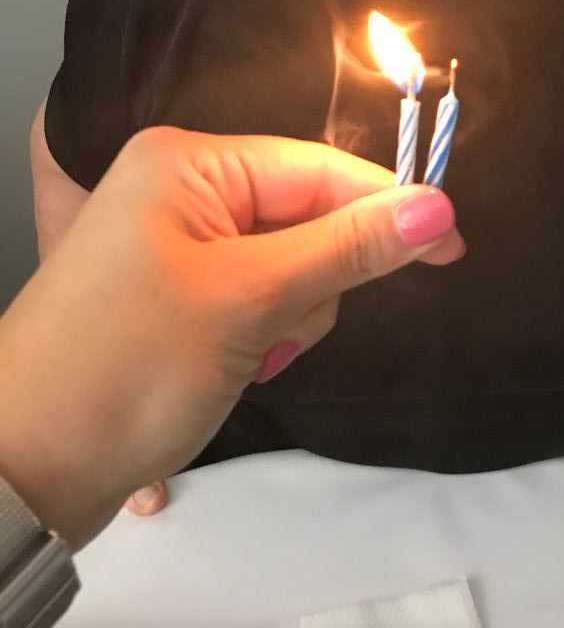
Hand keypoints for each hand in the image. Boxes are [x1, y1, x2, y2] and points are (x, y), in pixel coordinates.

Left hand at [0, 127, 463, 548]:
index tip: (452, 247)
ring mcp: (177, 242)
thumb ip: (349, 248)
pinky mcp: (177, 291)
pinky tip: (237, 362)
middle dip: (315, 278)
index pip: (317, 169)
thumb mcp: (251, 301)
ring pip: (290, 262)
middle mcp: (182, 188)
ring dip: (290, 313)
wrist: (24, 468)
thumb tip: (438, 206)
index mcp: (189, 162)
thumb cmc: (130, 367)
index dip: (388, 206)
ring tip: (249, 353)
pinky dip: (265, 330)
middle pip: (306, 215)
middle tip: (279, 328)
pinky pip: (257, 293)